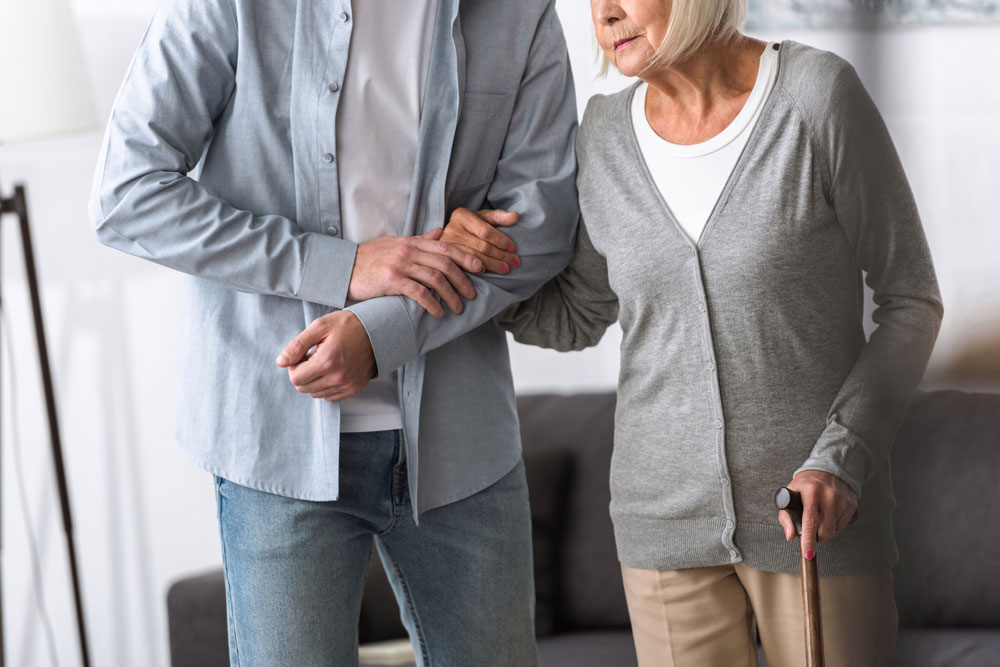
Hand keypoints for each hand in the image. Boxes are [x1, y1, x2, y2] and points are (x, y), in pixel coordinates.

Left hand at [276, 310, 375, 401]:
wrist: (378, 330)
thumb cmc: (348, 325)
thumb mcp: (319, 327)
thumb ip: (297, 345)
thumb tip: (281, 362)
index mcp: (327, 361)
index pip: (295, 378)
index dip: (294, 366)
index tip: (304, 355)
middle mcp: (338, 377)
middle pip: (303, 388)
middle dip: (303, 374)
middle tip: (313, 357)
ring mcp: (347, 385)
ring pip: (316, 394)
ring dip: (314, 380)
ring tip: (325, 362)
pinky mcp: (354, 389)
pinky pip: (330, 397)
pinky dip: (326, 386)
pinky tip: (333, 370)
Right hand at [348, 233, 484, 316]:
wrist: (343, 268)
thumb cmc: (371, 258)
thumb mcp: (396, 244)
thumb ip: (420, 240)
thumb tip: (441, 233)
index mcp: (412, 242)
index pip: (446, 247)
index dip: (467, 257)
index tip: (481, 268)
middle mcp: (408, 251)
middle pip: (446, 263)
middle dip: (463, 280)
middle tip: (472, 294)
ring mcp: (400, 264)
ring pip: (436, 278)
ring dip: (451, 295)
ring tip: (458, 308)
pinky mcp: (391, 280)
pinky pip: (419, 292)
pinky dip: (432, 304)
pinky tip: (438, 312)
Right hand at [440, 208, 519, 273]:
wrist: (450, 236)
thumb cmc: (471, 226)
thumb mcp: (483, 218)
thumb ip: (499, 217)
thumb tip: (516, 216)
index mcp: (461, 215)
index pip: (485, 230)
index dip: (500, 240)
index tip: (513, 248)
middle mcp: (451, 229)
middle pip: (481, 245)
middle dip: (500, 255)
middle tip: (515, 262)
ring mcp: (445, 245)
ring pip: (474, 258)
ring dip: (493, 265)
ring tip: (506, 269)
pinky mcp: (444, 258)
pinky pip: (464, 266)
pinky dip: (477, 270)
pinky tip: (487, 273)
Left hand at [778, 470, 857, 560]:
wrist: (828, 469)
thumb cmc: (805, 486)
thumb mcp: (790, 495)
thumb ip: (786, 516)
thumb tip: (790, 536)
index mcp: (811, 491)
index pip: (810, 521)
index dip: (808, 540)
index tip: (808, 553)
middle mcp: (829, 495)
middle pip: (825, 530)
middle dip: (816, 538)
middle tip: (810, 533)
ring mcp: (842, 500)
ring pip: (834, 530)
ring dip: (824, 530)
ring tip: (819, 515)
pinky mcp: (852, 504)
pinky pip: (841, 525)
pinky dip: (833, 524)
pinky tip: (828, 513)